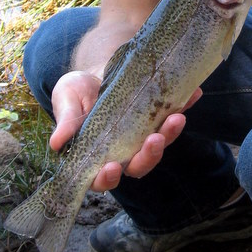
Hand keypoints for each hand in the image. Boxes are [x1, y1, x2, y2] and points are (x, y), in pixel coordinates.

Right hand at [49, 70, 201, 191]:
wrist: (95, 73)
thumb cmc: (76, 94)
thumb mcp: (67, 101)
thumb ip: (66, 121)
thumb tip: (57, 142)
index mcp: (98, 158)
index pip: (103, 177)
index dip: (107, 177)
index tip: (110, 167)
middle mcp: (124, 153)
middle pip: (139, 164)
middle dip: (149, 155)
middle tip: (155, 139)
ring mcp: (144, 138)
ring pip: (159, 144)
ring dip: (170, 133)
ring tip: (177, 115)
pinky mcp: (158, 119)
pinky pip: (173, 115)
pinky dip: (185, 105)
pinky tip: (193, 93)